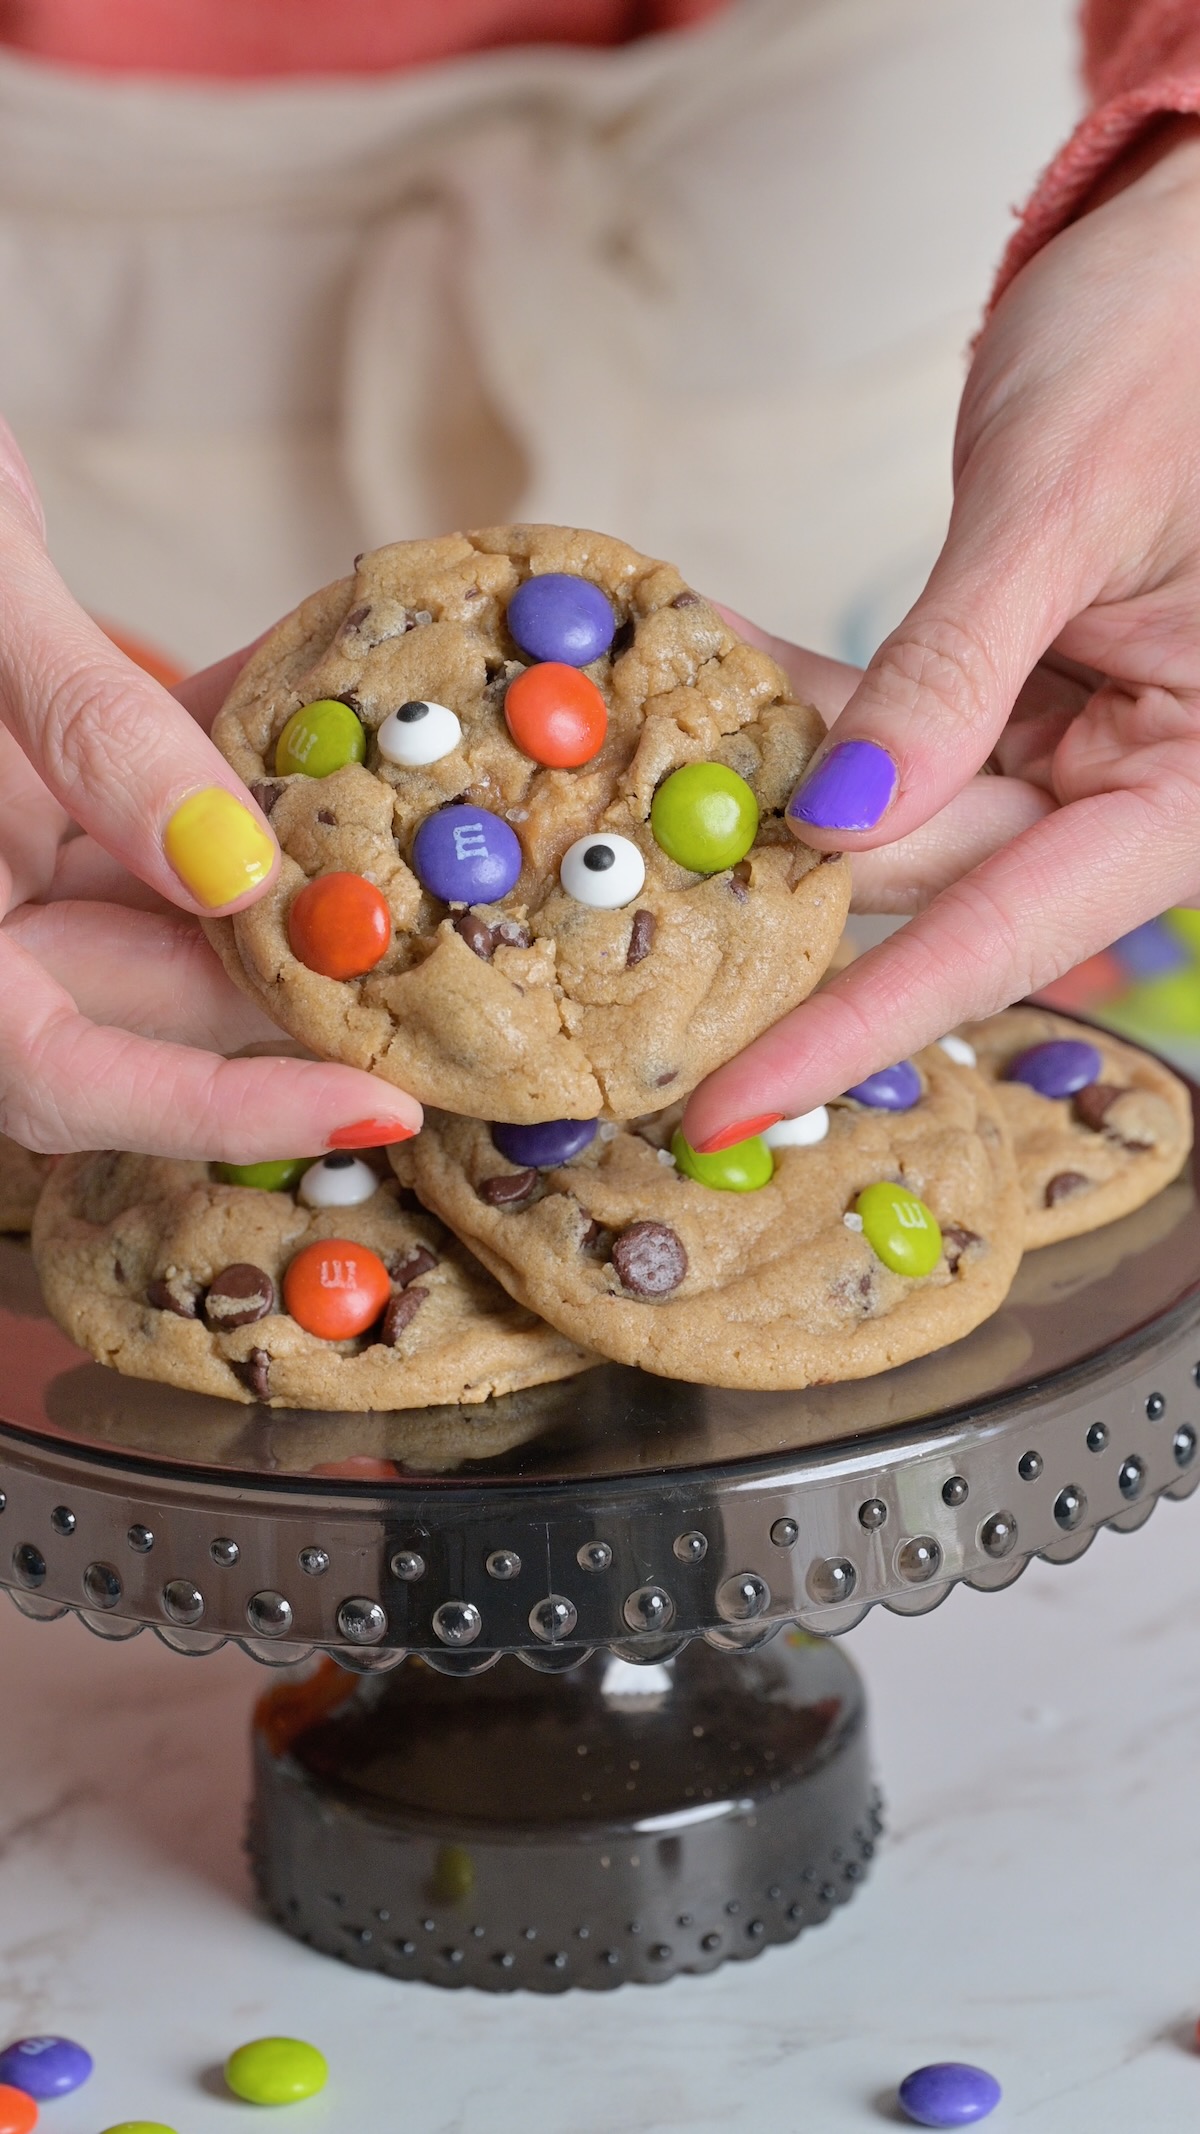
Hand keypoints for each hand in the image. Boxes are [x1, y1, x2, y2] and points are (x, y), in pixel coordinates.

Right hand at [0, 424, 421, 1157]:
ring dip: (287, 865)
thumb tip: (232, 868)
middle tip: (453, 947)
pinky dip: (231, 767)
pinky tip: (315, 710)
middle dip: (295, 978)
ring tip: (411, 819)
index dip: (211, 1110)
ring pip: (165, 908)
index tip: (370, 1105)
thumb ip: (85, 727)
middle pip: (140, 997)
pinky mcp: (28, 782)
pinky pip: (151, 808)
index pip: (54, 1070)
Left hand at [683, 125, 1199, 1150]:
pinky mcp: (1020, 695)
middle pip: (935, 878)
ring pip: (897, 812)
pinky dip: (804, 711)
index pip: (1002, 936)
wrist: (1198, 236)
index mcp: (1193, 786)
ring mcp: (1076, 746)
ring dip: (767, 797)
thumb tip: (841, 826)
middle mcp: (1137, 790)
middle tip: (613, 936)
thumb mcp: (1063, 504)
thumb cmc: (1177, 341)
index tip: (728, 1101)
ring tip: (623, 795)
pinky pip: (895, 727)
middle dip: (778, 900)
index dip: (854, 1025)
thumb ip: (955, 671)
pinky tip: (697, 682)